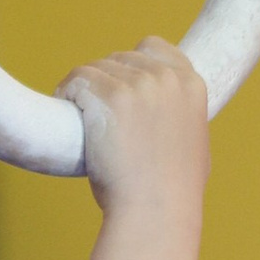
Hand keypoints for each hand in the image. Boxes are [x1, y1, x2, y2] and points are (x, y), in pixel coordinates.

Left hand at [60, 36, 208, 215]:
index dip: (129, 63)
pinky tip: (65, 109)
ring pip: (95, 69)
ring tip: (78, 116)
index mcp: (192, 85)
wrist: (156, 212)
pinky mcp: (111, 96)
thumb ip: (182, 120)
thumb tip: (168, 120)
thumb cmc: (172, 194)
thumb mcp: (194, 146)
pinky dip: (67, 92)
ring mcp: (140, 85)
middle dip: (103, 82)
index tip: (116, 83)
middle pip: (119, 59)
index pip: (153, 47)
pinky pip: (78, 79)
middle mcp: (167, 79)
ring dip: (83, 90)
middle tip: (92, 110)